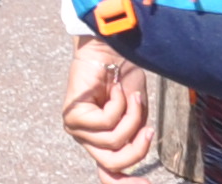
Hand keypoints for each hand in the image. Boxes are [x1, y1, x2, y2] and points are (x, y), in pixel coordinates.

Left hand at [58, 36, 153, 179]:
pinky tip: (115, 87)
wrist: (111, 49)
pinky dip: (118, 104)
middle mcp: (84, 137)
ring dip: (131, 117)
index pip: (108, 174)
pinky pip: (105, 122)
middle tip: (149, 129)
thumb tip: (138, 151)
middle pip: (113, 163)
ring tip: (130, 95)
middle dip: (137, 148)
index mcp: (99, 140)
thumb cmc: (122, 76)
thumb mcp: (136, 114)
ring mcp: (76, 128)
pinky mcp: (72, 115)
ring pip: (113, 141)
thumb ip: (134, 137)